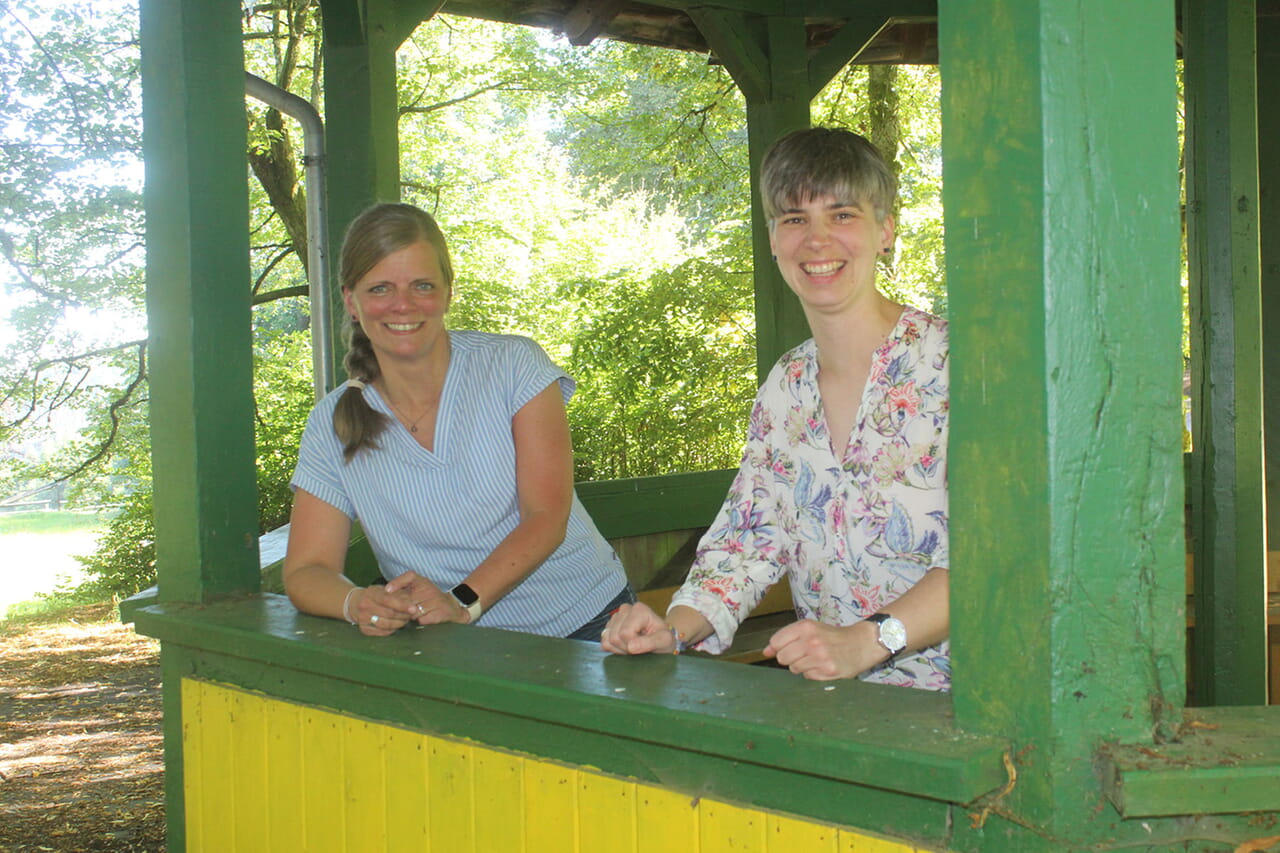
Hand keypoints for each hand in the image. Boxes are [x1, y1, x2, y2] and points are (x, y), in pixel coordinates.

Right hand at [348, 585, 417, 636]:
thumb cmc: (374, 595)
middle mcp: (365, 605)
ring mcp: (363, 618)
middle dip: (404, 615)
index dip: (402, 605)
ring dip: (399, 624)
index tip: (414, 608)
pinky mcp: (364, 629)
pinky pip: (382, 632)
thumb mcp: (384, 589)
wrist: (355, 603)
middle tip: (412, 615)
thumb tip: (412, 601)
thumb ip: (397, 594)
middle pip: (389, 613)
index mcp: (371, 593)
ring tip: (405, 620)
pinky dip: (392, 630)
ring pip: (386, 624)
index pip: (388, 600)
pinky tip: (396, 625)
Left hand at [384, 572, 469, 624]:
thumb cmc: (429, 598)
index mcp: (422, 581)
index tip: (387, 590)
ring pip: (414, 612)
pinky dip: (420, 621)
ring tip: (410, 617)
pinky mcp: (441, 611)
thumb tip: (386, 592)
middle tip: (394, 612)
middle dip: (400, 608)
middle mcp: (429, 589)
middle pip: (407, 600)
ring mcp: (436, 600)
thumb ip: (402, 587)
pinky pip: (423, 619)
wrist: (452, 607)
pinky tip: (421, 620)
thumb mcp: (417, 588)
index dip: (397, 583)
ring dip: (409, 616)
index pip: (409, 577)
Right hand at [600, 602, 676, 654]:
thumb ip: (650, 642)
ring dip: (621, 649)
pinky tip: (626, 645)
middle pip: (615, 637)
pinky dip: (614, 648)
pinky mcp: (609, 626)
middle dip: (627, 648)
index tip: (645, 645)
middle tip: (640, 647)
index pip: (625, 633)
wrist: (660, 640)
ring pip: (608, 639)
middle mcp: (625, 609)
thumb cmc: (663, 639)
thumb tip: (631, 647)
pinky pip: (604, 642)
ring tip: (634, 645)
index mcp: (639, 609)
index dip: (634, 645)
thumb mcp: (664, 641)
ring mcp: (616, 617)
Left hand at [763, 619, 885, 680]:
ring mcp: (820, 657)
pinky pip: (808, 677)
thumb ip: (786, 638)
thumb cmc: (834, 636)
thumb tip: (765, 652)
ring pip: (794, 669)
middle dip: (790, 658)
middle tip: (804, 653)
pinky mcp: (828, 670)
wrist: (862, 643)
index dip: (779, 647)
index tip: (787, 648)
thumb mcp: (810, 629)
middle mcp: (812, 641)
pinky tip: (823, 666)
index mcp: (806, 627)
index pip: (776, 641)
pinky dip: (813, 673)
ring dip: (802, 666)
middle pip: (783, 658)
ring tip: (816, 659)